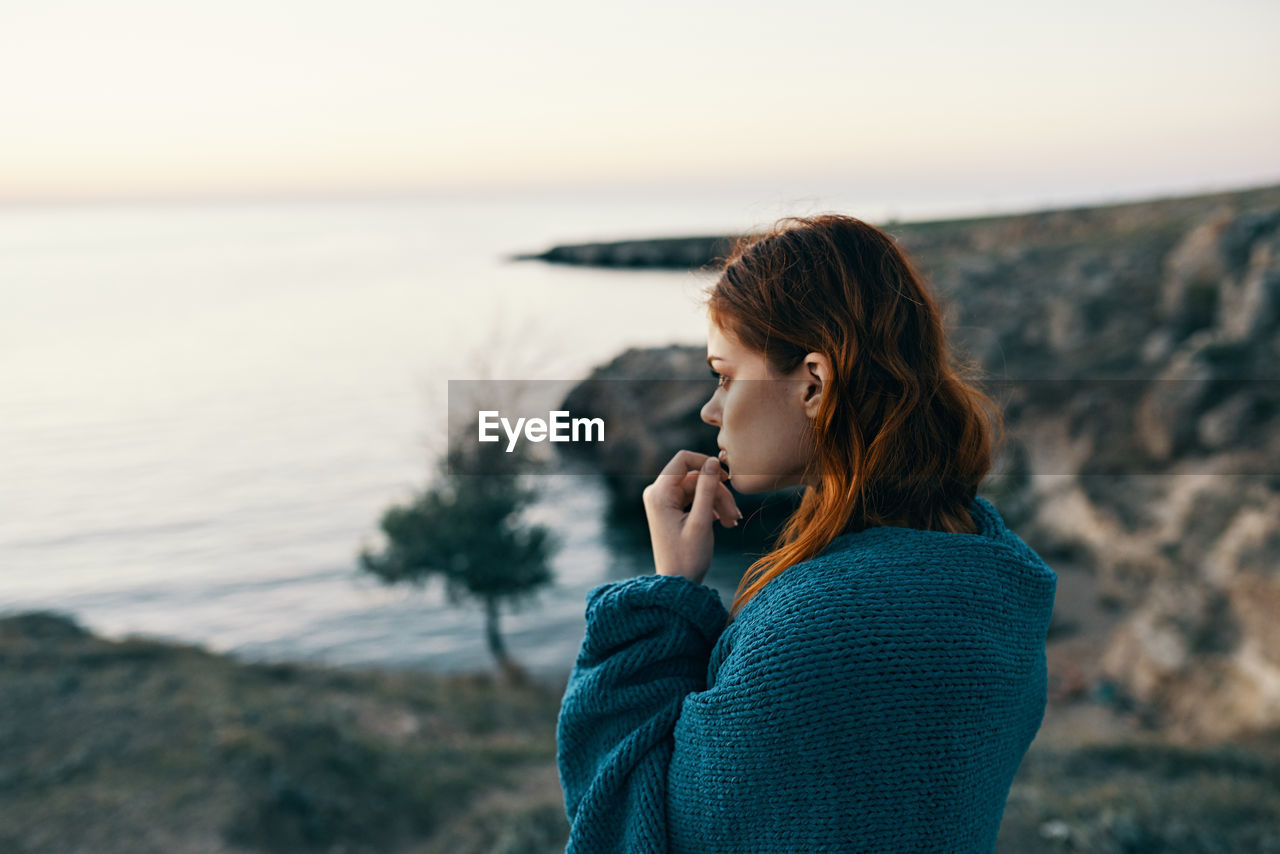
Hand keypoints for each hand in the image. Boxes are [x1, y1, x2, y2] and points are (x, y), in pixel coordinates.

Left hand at [641, 450, 742, 584]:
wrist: (678, 583)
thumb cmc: (687, 556)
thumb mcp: (701, 521)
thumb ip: (707, 488)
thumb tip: (713, 460)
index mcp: (659, 493)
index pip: (683, 459)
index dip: (707, 463)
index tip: (727, 477)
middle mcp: (658, 493)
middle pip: (695, 477)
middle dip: (718, 493)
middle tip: (735, 516)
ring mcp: (665, 501)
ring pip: (699, 489)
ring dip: (718, 503)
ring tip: (732, 523)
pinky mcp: (673, 509)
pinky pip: (696, 499)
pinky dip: (711, 508)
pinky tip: (724, 523)